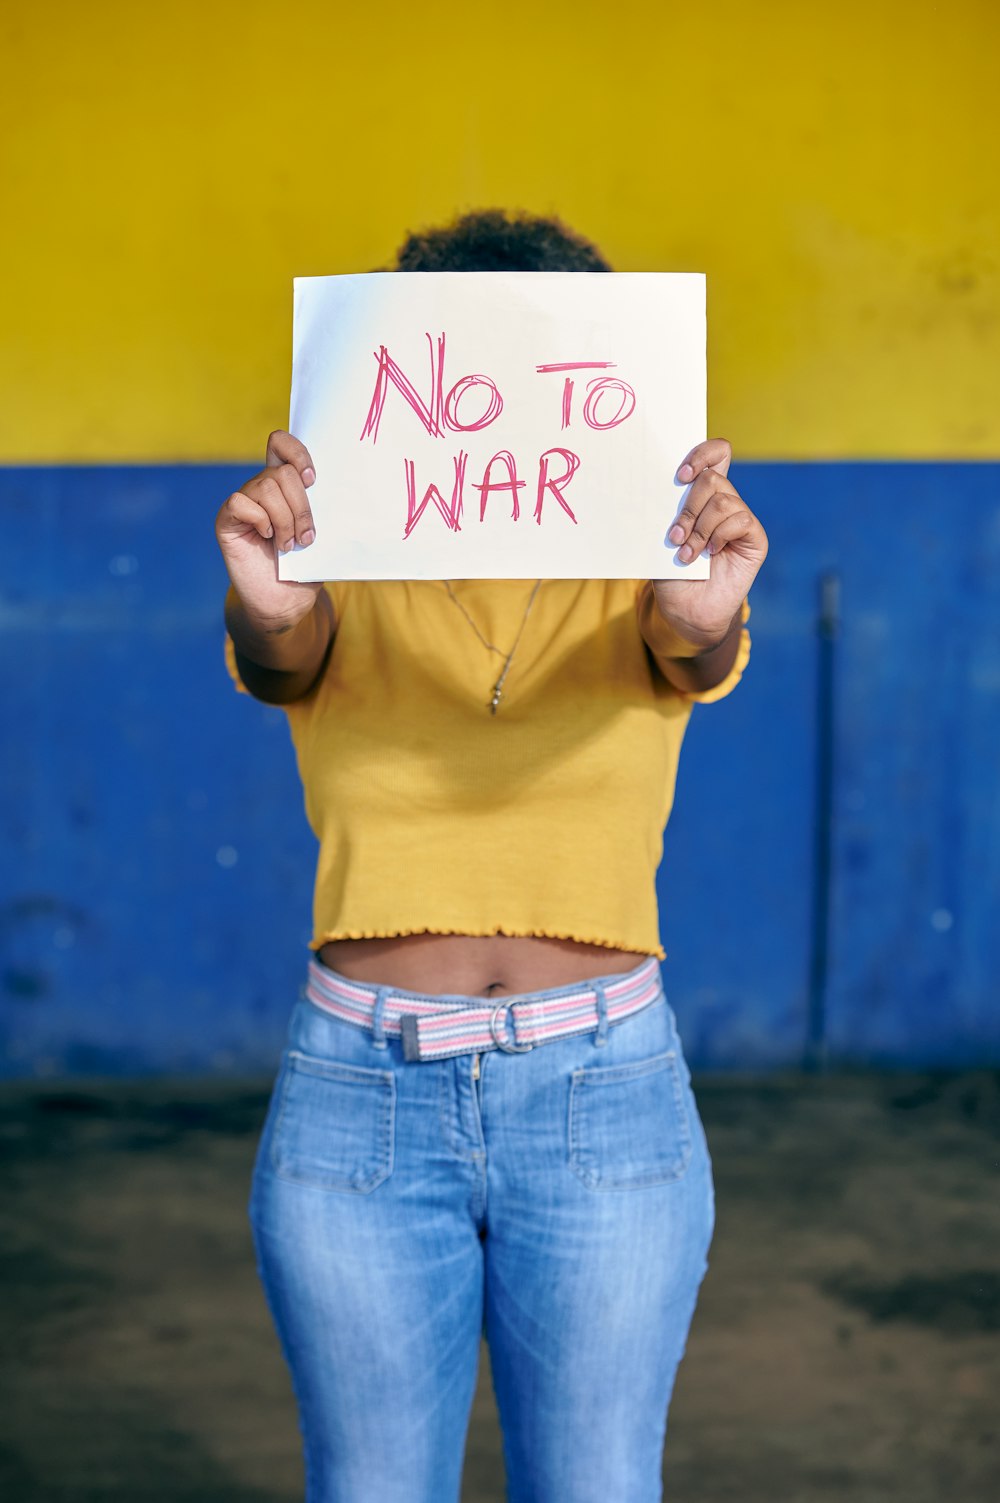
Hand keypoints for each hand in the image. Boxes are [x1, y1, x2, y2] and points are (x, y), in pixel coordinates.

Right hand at [215, 430, 320, 628]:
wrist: (285, 602)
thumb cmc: (304, 568)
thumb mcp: (321, 534)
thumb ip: (320, 507)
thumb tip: (338, 488)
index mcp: (284, 485)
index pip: (281, 444)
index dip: (297, 452)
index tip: (313, 480)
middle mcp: (261, 488)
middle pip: (281, 471)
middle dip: (301, 506)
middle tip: (308, 537)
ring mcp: (243, 503)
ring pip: (266, 487)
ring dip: (286, 519)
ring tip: (290, 545)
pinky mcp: (226, 520)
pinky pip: (241, 503)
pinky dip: (260, 520)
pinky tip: (267, 538)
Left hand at [653, 438, 767, 647]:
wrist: (686, 610)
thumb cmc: (671, 574)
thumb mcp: (660, 538)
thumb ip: (667, 512)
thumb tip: (662, 488)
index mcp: (702, 495)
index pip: (716, 454)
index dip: (701, 453)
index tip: (679, 476)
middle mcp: (725, 502)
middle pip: (713, 477)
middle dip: (689, 507)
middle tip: (675, 535)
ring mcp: (740, 519)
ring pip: (723, 501)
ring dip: (699, 528)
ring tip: (687, 553)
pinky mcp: (754, 538)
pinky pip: (740, 520)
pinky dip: (719, 536)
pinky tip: (710, 554)